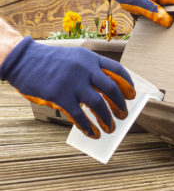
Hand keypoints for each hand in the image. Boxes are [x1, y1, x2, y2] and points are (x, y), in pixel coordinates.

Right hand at [0, 37, 134, 138]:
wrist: (23, 60)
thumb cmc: (51, 61)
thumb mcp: (75, 57)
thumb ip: (91, 70)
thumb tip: (106, 94)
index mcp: (91, 58)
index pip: (117, 70)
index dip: (128, 84)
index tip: (132, 95)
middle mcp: (85, 69)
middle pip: (111, 89)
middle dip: (120, 104)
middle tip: (124, 115)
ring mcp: (73, 82)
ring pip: (98, 104)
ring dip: (107, 119)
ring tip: (111, 128)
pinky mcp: (60, 95)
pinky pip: (79, 115)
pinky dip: (88, 126)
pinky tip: (92, 133)